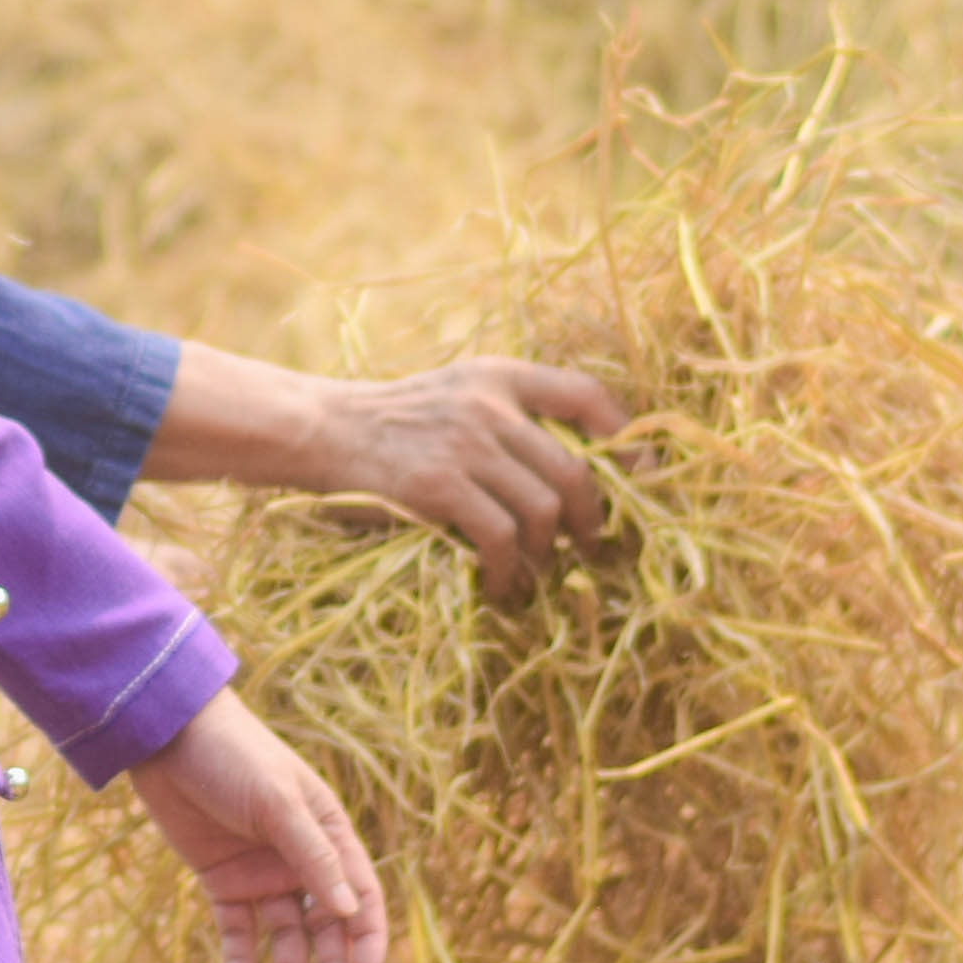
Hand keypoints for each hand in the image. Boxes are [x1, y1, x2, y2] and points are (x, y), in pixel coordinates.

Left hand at [126, 687, 390, 962]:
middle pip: (325, 927)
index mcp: (329, 833)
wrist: (166, 735)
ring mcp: (260, 872)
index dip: (368, 939)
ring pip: (284, 937)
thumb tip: (348, 910)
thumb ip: (311, 855)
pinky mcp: (222, 881)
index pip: (360, 895)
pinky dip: (241, 962)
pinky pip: (238, 931)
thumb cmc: (234, 755)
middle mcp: (300, 859)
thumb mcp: (277, 802)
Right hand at [296, 359, 629, 596]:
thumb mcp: (455, 394)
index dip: (626, 435)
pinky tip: (499, 587)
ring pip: (545, 509)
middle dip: (593, 518)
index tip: (643, 475)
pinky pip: (501, 538)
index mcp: (499, 375)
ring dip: (549, 552)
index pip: (584, 394)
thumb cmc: (392, 423)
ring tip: (539, 574)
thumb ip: (509, 415)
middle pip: (575, 468)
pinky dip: (508, 572)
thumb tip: (583, 473)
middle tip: (590, 546)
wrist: (319, 430)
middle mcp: (489, 404)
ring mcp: (464, 444)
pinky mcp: (438, 486)